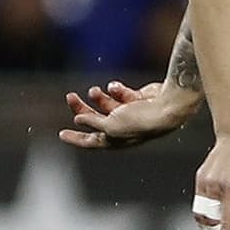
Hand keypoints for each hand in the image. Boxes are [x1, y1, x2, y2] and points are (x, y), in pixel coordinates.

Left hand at [59, 80, 200, 150]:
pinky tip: (116, 88)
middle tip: (70, 96)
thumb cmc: (141, 121)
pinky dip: (116, 90)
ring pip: (106, 104)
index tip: (61, 134)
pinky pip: (120, 94)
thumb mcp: (110, 125)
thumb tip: (79, 120)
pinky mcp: (137, 100)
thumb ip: (93, 122)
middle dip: (82, 108)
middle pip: (95, 119)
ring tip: (94, 91)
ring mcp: (130, 113)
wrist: (167, 106)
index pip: (91, 141)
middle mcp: (122, 128)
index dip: (76, 138)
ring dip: (98, 97)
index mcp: (116, 140)